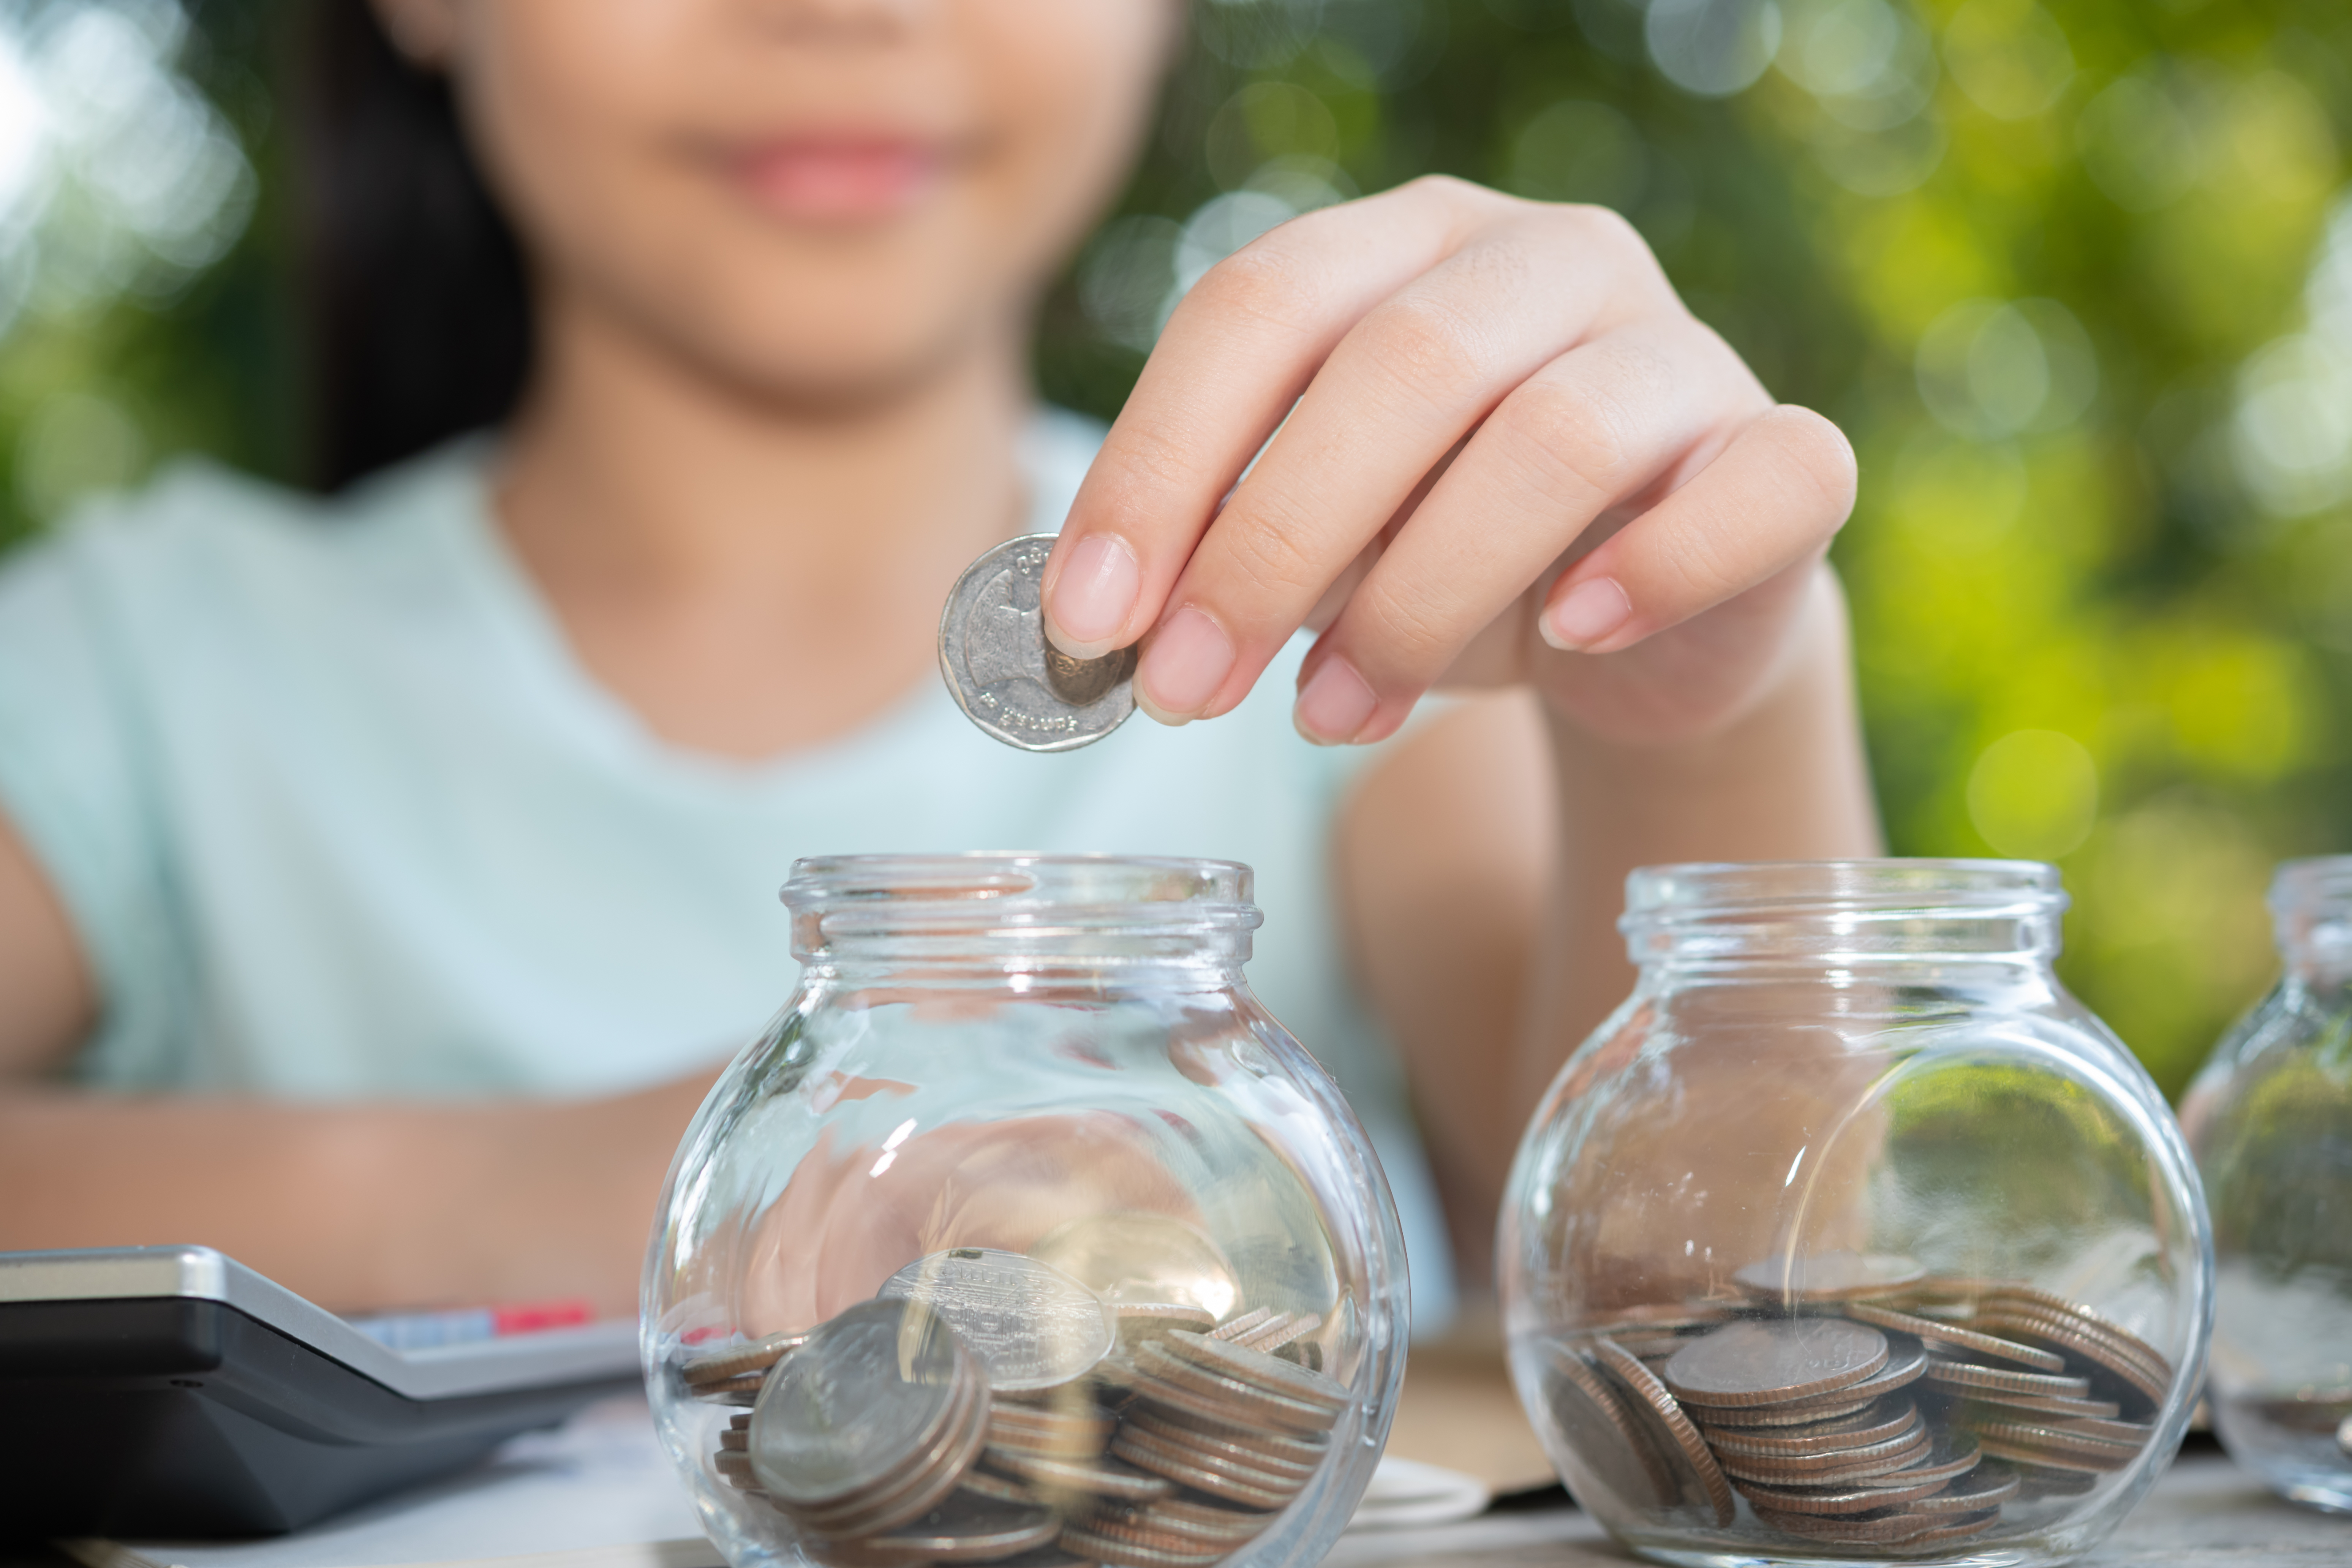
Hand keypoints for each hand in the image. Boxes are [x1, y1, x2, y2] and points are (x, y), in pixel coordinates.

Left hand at [1040, 177, 1857, 749]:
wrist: (1634, 623)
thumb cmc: (1445, 562)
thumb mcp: (1314, 549)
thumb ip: (1222, 552)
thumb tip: (1101, 630)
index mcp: (1406, 248)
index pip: (1257, 309)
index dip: (1157, 465)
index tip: (1086, 619)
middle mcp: (1546, 261)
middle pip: (1396, 367)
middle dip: (1267, 544)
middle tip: (1186, 689)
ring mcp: (1681, 348)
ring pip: (1554, 438)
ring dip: (1419, 597)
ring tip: (1329, 715)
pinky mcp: (1789, 455)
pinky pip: (1757, 486)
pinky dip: (1657, 566)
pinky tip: (1572, 635)